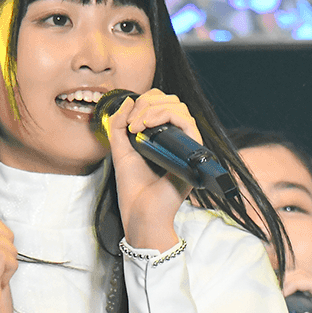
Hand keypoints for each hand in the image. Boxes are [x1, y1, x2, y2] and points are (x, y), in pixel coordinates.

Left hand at [104, 89, 198, 250]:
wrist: (141, 212)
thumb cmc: (133, 189)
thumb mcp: (120, 151)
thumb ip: (119, 125)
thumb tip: (128, 99)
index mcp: (161, 138)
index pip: (162, 104)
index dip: (144, 102)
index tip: (127, 120)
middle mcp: (176, 140)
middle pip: (173, 101)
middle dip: (148, 102)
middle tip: (131, 123)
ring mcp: (185, 146)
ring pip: (180, 108)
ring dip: (153, 109)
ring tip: (136, 126)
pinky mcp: (192, 153)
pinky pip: (187, 122)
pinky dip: (165, 115)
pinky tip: (147, 125)